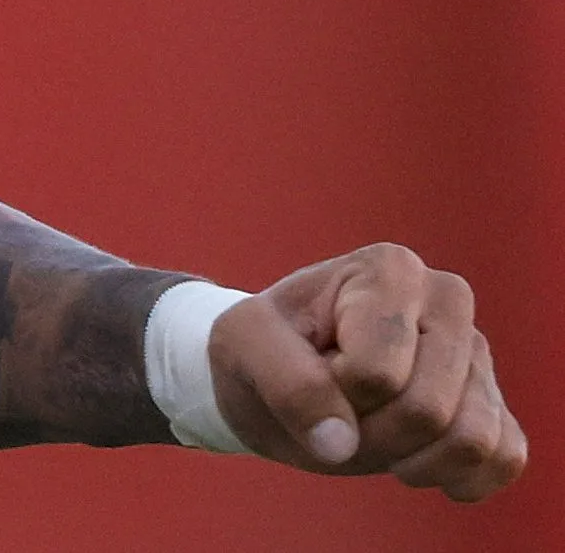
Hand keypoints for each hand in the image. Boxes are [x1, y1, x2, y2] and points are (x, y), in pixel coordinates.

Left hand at [207, 244, 524, 501]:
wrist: (273, 372)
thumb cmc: (260, 347)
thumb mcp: (243, 346)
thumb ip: (287, 384)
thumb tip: (340, 445)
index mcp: (389, 270)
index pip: (376, 373)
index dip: (332, 395)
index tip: (310, 371)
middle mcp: (448, 300)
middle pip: (428, 411)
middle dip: (368, 433)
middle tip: (336, 411)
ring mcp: (478, 352)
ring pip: (472, 440)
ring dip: (407, 460)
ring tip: (369, 432)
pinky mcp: (495, 402)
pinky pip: (504, 459)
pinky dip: (456, 478)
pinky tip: (410, 460)